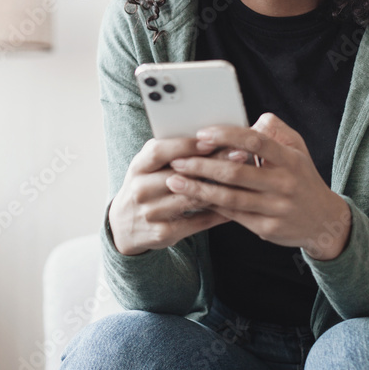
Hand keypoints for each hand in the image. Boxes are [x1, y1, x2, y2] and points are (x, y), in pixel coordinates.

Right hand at [108, 138, 249, 255]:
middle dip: (213, 164)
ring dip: (220, 188)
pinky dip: (217, 214)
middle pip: (180, 175)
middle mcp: (140, 190)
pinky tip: (235, 206)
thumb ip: (171, 152)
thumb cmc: (146, 187)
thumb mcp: (148, 167)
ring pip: (191, 198)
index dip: (185, 145)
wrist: (124, 227)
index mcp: (137, 167)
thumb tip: (209, 135)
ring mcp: (150, 214)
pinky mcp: (162, 234)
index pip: (159, 152)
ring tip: (244, 178)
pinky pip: (196, 222)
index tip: (212, 139)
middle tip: (240, 155)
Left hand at [165, 112, 351, 259]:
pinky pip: (233, 215)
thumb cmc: (302, 178)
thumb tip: (248, 120)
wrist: (324, 220)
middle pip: (236, 172)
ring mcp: (276, 208)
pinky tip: (193, 198)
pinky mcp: (267, 228)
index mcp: (290, 159)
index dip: (226, 136)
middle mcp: (284, 184)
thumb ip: (275, 129)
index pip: (255, 142)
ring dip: (199, 189)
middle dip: (202, 165)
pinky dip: (211, 206)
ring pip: (230, 198)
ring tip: (175, 181)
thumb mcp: (298, 148)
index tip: (202, 134)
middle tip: (178, 160)